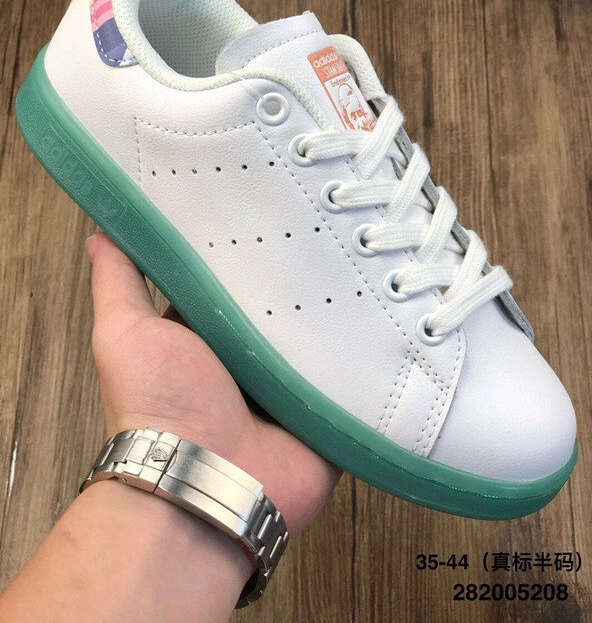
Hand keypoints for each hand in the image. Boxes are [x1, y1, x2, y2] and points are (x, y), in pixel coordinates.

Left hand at [86, 232, 340, 533]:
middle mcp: (249, 360)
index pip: (231, 281)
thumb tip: (102, 234)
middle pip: (281, 307)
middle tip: (329, 226)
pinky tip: (387, 320)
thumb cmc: (157, 409)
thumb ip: (119, 282)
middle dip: (300, 278)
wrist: (204, 485)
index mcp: (207, 336)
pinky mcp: (324, 413)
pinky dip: (366, 357)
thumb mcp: (126, 333)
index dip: (244, 250)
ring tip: (368, 262)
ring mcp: (289, 388)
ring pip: (320, 338)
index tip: (266, 209)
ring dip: (337, 315)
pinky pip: (353, 378)